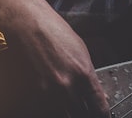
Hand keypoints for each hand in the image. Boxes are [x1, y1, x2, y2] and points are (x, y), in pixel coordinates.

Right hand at [0, 0, 110, 116]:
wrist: (28, 22)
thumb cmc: (53, 30)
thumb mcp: (81, 50)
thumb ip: (88, 74)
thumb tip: (95, 93)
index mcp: (84, 72)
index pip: (99, 105)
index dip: (102, 114)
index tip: (104, 116)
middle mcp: (67, 84)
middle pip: (81, 113)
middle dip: (85, 112)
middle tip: (86, 109)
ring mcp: (48, 90)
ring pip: (64, 112)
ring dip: (69, 110)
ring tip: (70, 103)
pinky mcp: (33, 90)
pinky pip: (47, 106)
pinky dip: (53, 105)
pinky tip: (55, 97)